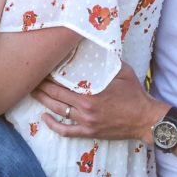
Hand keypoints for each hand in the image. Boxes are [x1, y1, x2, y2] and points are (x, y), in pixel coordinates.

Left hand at [31, 62, 163, 140]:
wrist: (145, 119)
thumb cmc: (135, 94)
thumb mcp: (123, 71)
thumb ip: (108, 60)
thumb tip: (98, 44)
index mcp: (92, 89)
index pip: (63, 80)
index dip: (49, 74)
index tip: (42, 66)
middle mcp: (86, 105)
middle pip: (55, 94)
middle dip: (41, 85)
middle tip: (31, 77)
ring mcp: (86, 120)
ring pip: (56, 110)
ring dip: (42, 100)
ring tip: (33, 92)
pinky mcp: (88, 131)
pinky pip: (65, 131)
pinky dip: (52, 125)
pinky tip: (43, 117)